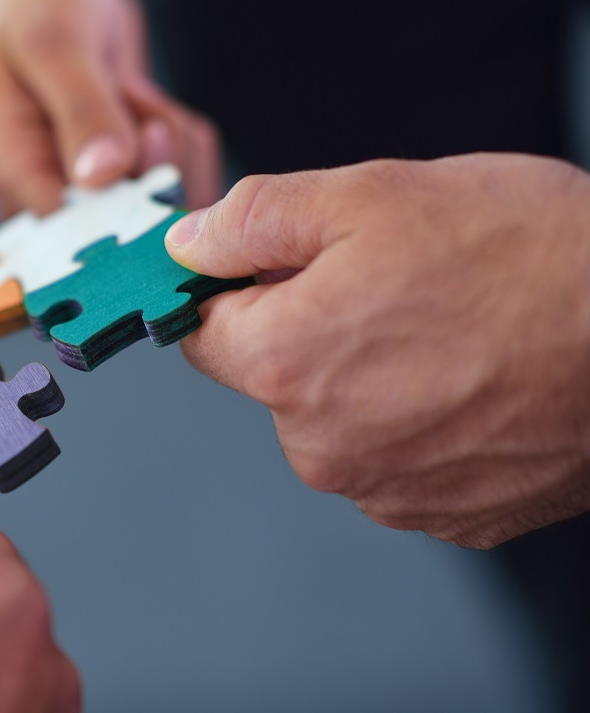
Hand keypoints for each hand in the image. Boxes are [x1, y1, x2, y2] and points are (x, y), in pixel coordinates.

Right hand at [0, 0, 219, 216]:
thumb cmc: (36, 1)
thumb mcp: (54, 42)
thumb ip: (82, 109)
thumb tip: (104, 174)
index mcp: (8, 171)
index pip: (65, 236)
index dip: (117, 214)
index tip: (142, 150)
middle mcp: (47, 193)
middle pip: (126, 228)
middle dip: (153, 165)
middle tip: (133, 99)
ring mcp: (90, 190)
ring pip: (164, 205)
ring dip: (171, 145)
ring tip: (131, 91)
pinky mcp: (125, 178)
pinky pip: (182, 182)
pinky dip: (183, 141)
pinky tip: (146, 102)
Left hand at [165, 153, 589, 547]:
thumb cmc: (526, 254)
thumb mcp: (368, 196)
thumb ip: (255, 219)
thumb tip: (186, 244)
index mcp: (282, 363)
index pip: (202, 333)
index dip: (235, 293)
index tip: (272, 272)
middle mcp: (320, 445)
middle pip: (275, 379)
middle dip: (313, 331)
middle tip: (395, 286)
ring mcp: (387, 491)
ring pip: (340, 422)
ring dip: (373, 379)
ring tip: (450, 330)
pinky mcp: (451, 516)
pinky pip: (403, 461)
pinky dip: (425, 424)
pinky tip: (478, 380)